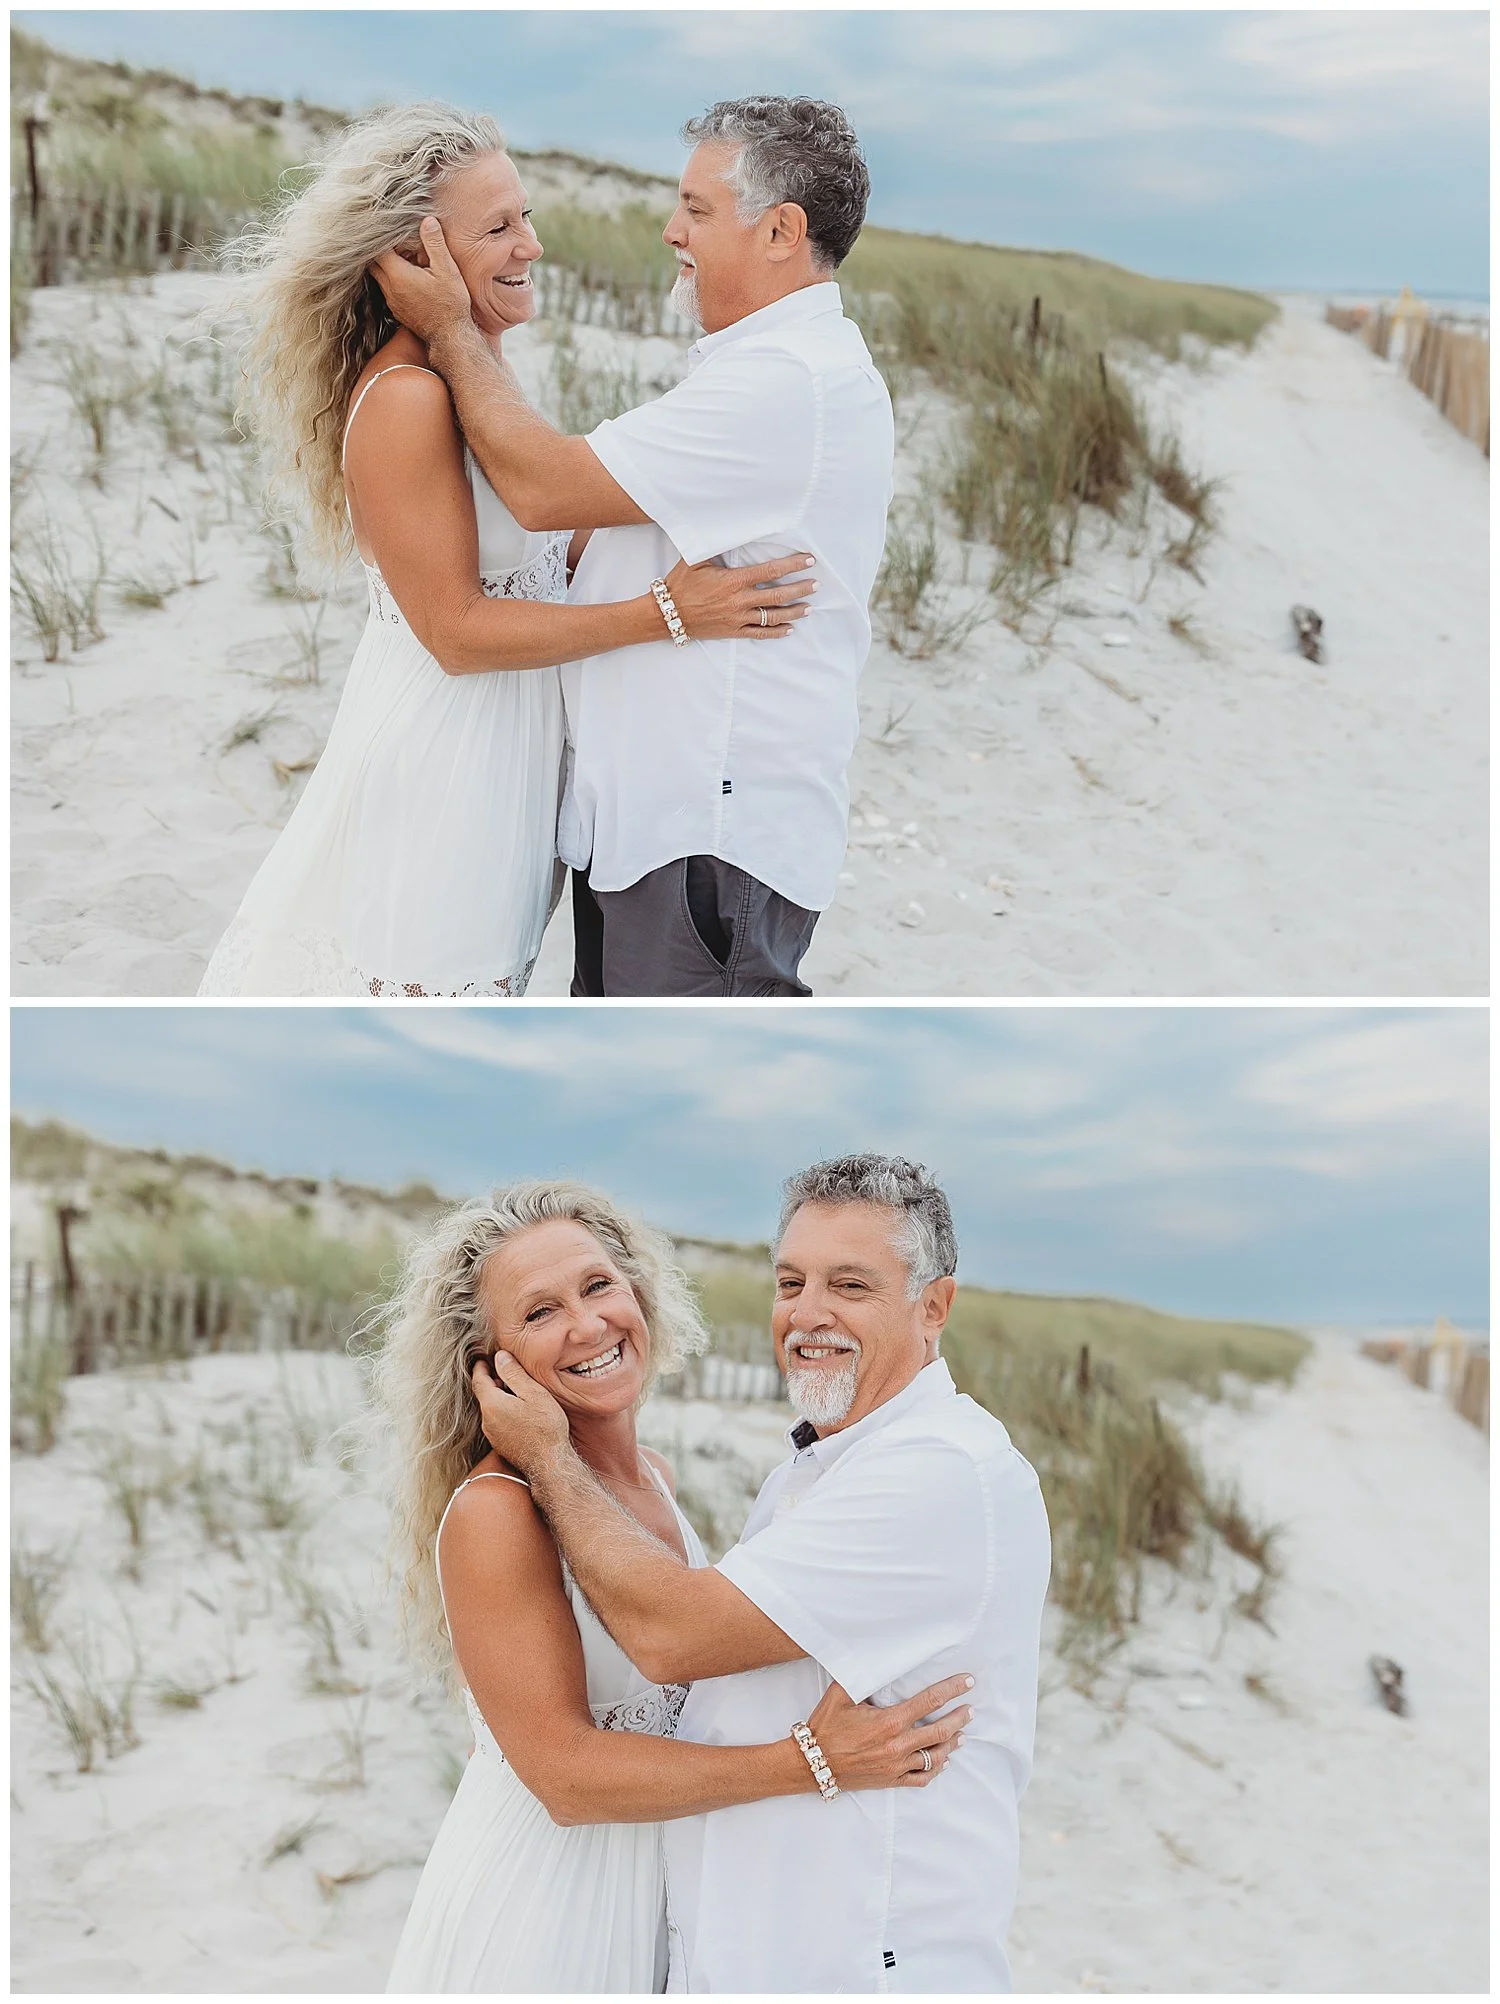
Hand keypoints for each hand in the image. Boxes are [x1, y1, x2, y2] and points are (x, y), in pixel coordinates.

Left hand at [371, 217, 472, 343]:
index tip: (393, 229)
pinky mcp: (396, 310)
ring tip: (407, 259)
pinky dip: (392, 279)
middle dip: (382, 249)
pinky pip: (387, 289)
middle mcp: (389, 288)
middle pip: (373, 262)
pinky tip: (410, 278)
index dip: (383, 236)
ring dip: (388, 265)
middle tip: (399, 243)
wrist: (450, 337)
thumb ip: (435, 243)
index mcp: (397, 275)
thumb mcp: (447, 270)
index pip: (377, 248)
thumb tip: (427, 221)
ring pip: (379, 276)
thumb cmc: (450, 305)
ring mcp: (391, 301)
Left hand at [471, 1351, 570, 1474]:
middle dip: (491, 1381)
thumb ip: (513, 1374)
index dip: (480, 1367)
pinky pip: (496, 1421)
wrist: (549, 1463)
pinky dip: (502, 1411)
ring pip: (490, 1409)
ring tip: (515, 1390)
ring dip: (498, 1397)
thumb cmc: (545, 1427)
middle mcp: (487, 1420)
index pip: (478, 1380)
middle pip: (484, 1395)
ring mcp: (492, 1435)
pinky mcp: (500, 1445)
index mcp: (492, 1404)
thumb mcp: (533, 1393)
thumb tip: (500, 1357)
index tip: (483, 1359)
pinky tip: (519, 1411)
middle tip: (504, 1371)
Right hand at [663, 552, 816, 642]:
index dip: (793, 565)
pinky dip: (776, 632)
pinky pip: (760, 634)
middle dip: (800, 589)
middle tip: (816, 584)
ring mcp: (738, 619)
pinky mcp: (733, 632)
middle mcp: (739, 601)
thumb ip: (717, 545)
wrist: (665, 615)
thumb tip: (733, 528)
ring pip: (773, 616)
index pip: (771, 572)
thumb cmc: (680, 584)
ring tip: (809, 607)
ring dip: (794, 611)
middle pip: (778, 595)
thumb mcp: (696, 559)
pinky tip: (790, 629)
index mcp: (734, 581)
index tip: (808, 561)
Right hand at [802, 1674, 972, 1792]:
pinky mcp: (890, 1781)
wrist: (810, 1764)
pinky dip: (935, 1770)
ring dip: (951, 1744)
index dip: (951, 1689)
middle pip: (940, 1731)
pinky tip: (943, 1762)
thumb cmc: (825, 1727)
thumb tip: (877, 1655)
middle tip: (971, 1709)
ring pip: (935, 1756)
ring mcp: (896, 1766)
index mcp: (889, 1721)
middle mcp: (897, 1745)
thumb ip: (861, 1675)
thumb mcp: (840, 1694)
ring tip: (962, 1733)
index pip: (929, 1701)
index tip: (967, 1682)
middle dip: (959, 1718)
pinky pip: (921, 1779)